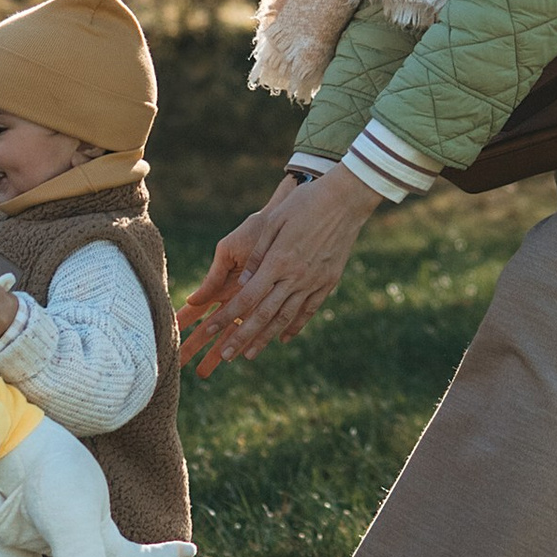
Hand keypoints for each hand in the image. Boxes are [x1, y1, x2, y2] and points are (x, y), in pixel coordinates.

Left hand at [178, 166, 378, 373]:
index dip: (227, 317)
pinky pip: (309, 311)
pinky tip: (283, 338)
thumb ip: (256, 255)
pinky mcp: (329, 282)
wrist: (346, 200)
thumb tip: (241, 284)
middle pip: (264, 315)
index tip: (210, 331)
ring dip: (266, 338)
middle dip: (242, 337)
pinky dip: (295, 327)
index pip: (247, 298)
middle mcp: (296, 277)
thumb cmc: (304, 204)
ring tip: (250, 355)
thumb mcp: (274, 223)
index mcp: (278, 262)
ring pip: (286, 318)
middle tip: (225, 356)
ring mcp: (314, 282)